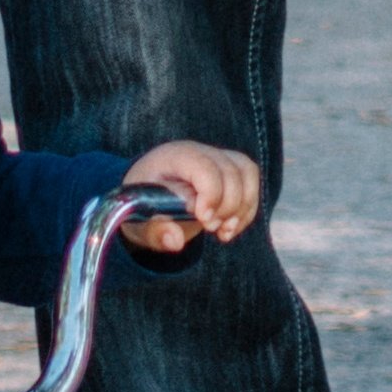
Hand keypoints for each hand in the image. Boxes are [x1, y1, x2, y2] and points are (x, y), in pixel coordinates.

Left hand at [114, 142, 264, 244]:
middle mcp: (198, 151)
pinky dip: (247, 209)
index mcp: (172, 157)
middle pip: (230, 170)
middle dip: (226, 206)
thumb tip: (175, 240)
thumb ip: (155, 231)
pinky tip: (230, 227)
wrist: (147, 198)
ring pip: (247, 172)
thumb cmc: (142, 208)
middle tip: (210, 228)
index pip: (203, 166)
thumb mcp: (139, 223)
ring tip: (223, 231)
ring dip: (242, 207)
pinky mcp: (230, 169)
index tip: (204, 220)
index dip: (211, 193)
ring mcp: (216, 157)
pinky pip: (251, 182)